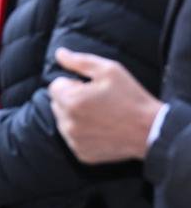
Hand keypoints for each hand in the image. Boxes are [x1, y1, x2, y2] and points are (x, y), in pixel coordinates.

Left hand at [48, 47, 161, 163]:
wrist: (151, 131)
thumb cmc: (131, 98)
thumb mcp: (109, 71)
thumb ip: (79, 61)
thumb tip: (59, 53)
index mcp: (70, 101)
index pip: (55, 86)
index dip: (73, 84)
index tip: (91, 88)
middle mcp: (67, 123)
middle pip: (57, 104)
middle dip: (72, 99)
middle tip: (98, 101)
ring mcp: (73, 140)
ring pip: (64, 121)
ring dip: (75, 116)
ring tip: (101, 115)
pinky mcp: (81, 153)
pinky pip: (73, 138)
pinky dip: (83, 133)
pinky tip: (102, 129)